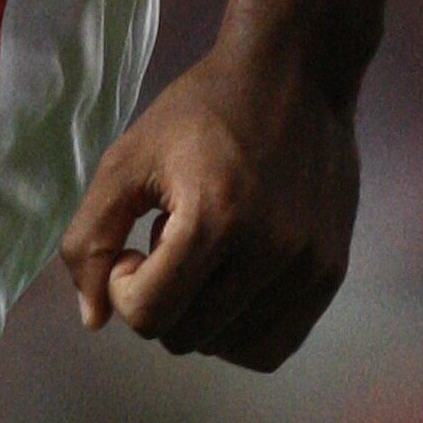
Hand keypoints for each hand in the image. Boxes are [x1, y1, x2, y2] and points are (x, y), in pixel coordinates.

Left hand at [60, 37, 358, 370]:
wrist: (295, 74)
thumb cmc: (201, 110)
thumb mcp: (129, 156)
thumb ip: (93, 235)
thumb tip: (91, 319)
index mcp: (214, 219)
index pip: (149, 315)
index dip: (124, 288)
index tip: (136, 242)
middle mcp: (269, 254)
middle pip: (187, 336)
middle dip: (161, 297)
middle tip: (168, 240)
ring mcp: (308, 270)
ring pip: (229, 348)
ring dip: (200, 316)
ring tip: (203, 255)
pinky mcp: (331, 275)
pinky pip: (274, 345)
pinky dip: (239, 330)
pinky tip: (228, 280)